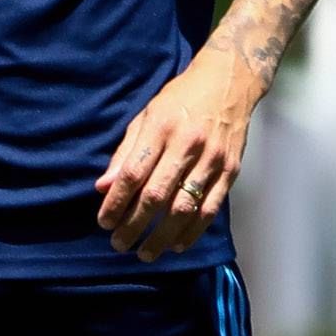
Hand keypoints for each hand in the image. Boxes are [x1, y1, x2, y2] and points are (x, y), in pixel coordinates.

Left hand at [94, 54, 263, 257]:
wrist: (229, 82)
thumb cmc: (180, 99)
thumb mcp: (145, 116)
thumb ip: (125, 153)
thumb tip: (103, 188)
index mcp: (161, 128)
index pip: (133, 174)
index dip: (116, 202)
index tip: (103, 222)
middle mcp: (188, 145)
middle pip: (157, 195)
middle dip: (135, 225)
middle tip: (119, 244)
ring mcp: (213, 159)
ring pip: (185, 207)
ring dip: (162, 235)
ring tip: (145, 253)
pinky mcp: (231, 170)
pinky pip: (211, 208)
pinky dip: (193, 230)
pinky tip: (177, 244)